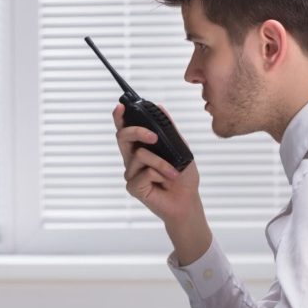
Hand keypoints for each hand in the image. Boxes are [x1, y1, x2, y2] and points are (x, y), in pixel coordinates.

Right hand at [113, 103, 200, 223]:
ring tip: (172, 173)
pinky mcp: (133, 187)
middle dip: (137, 131)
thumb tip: (161, 108)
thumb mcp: (180, 148)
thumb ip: (169, 130)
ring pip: (139, 155)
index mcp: (141, 148)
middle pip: (122, 136)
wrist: (187, 201)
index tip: (120, 107)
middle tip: (153, 136)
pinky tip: (164, 183)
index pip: (126, 129)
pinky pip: (145, 173)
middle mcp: (132, 159)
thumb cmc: (183, 177)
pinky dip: (159, 175)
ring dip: (161, 163)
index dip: (120, 118)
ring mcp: (131, 173)